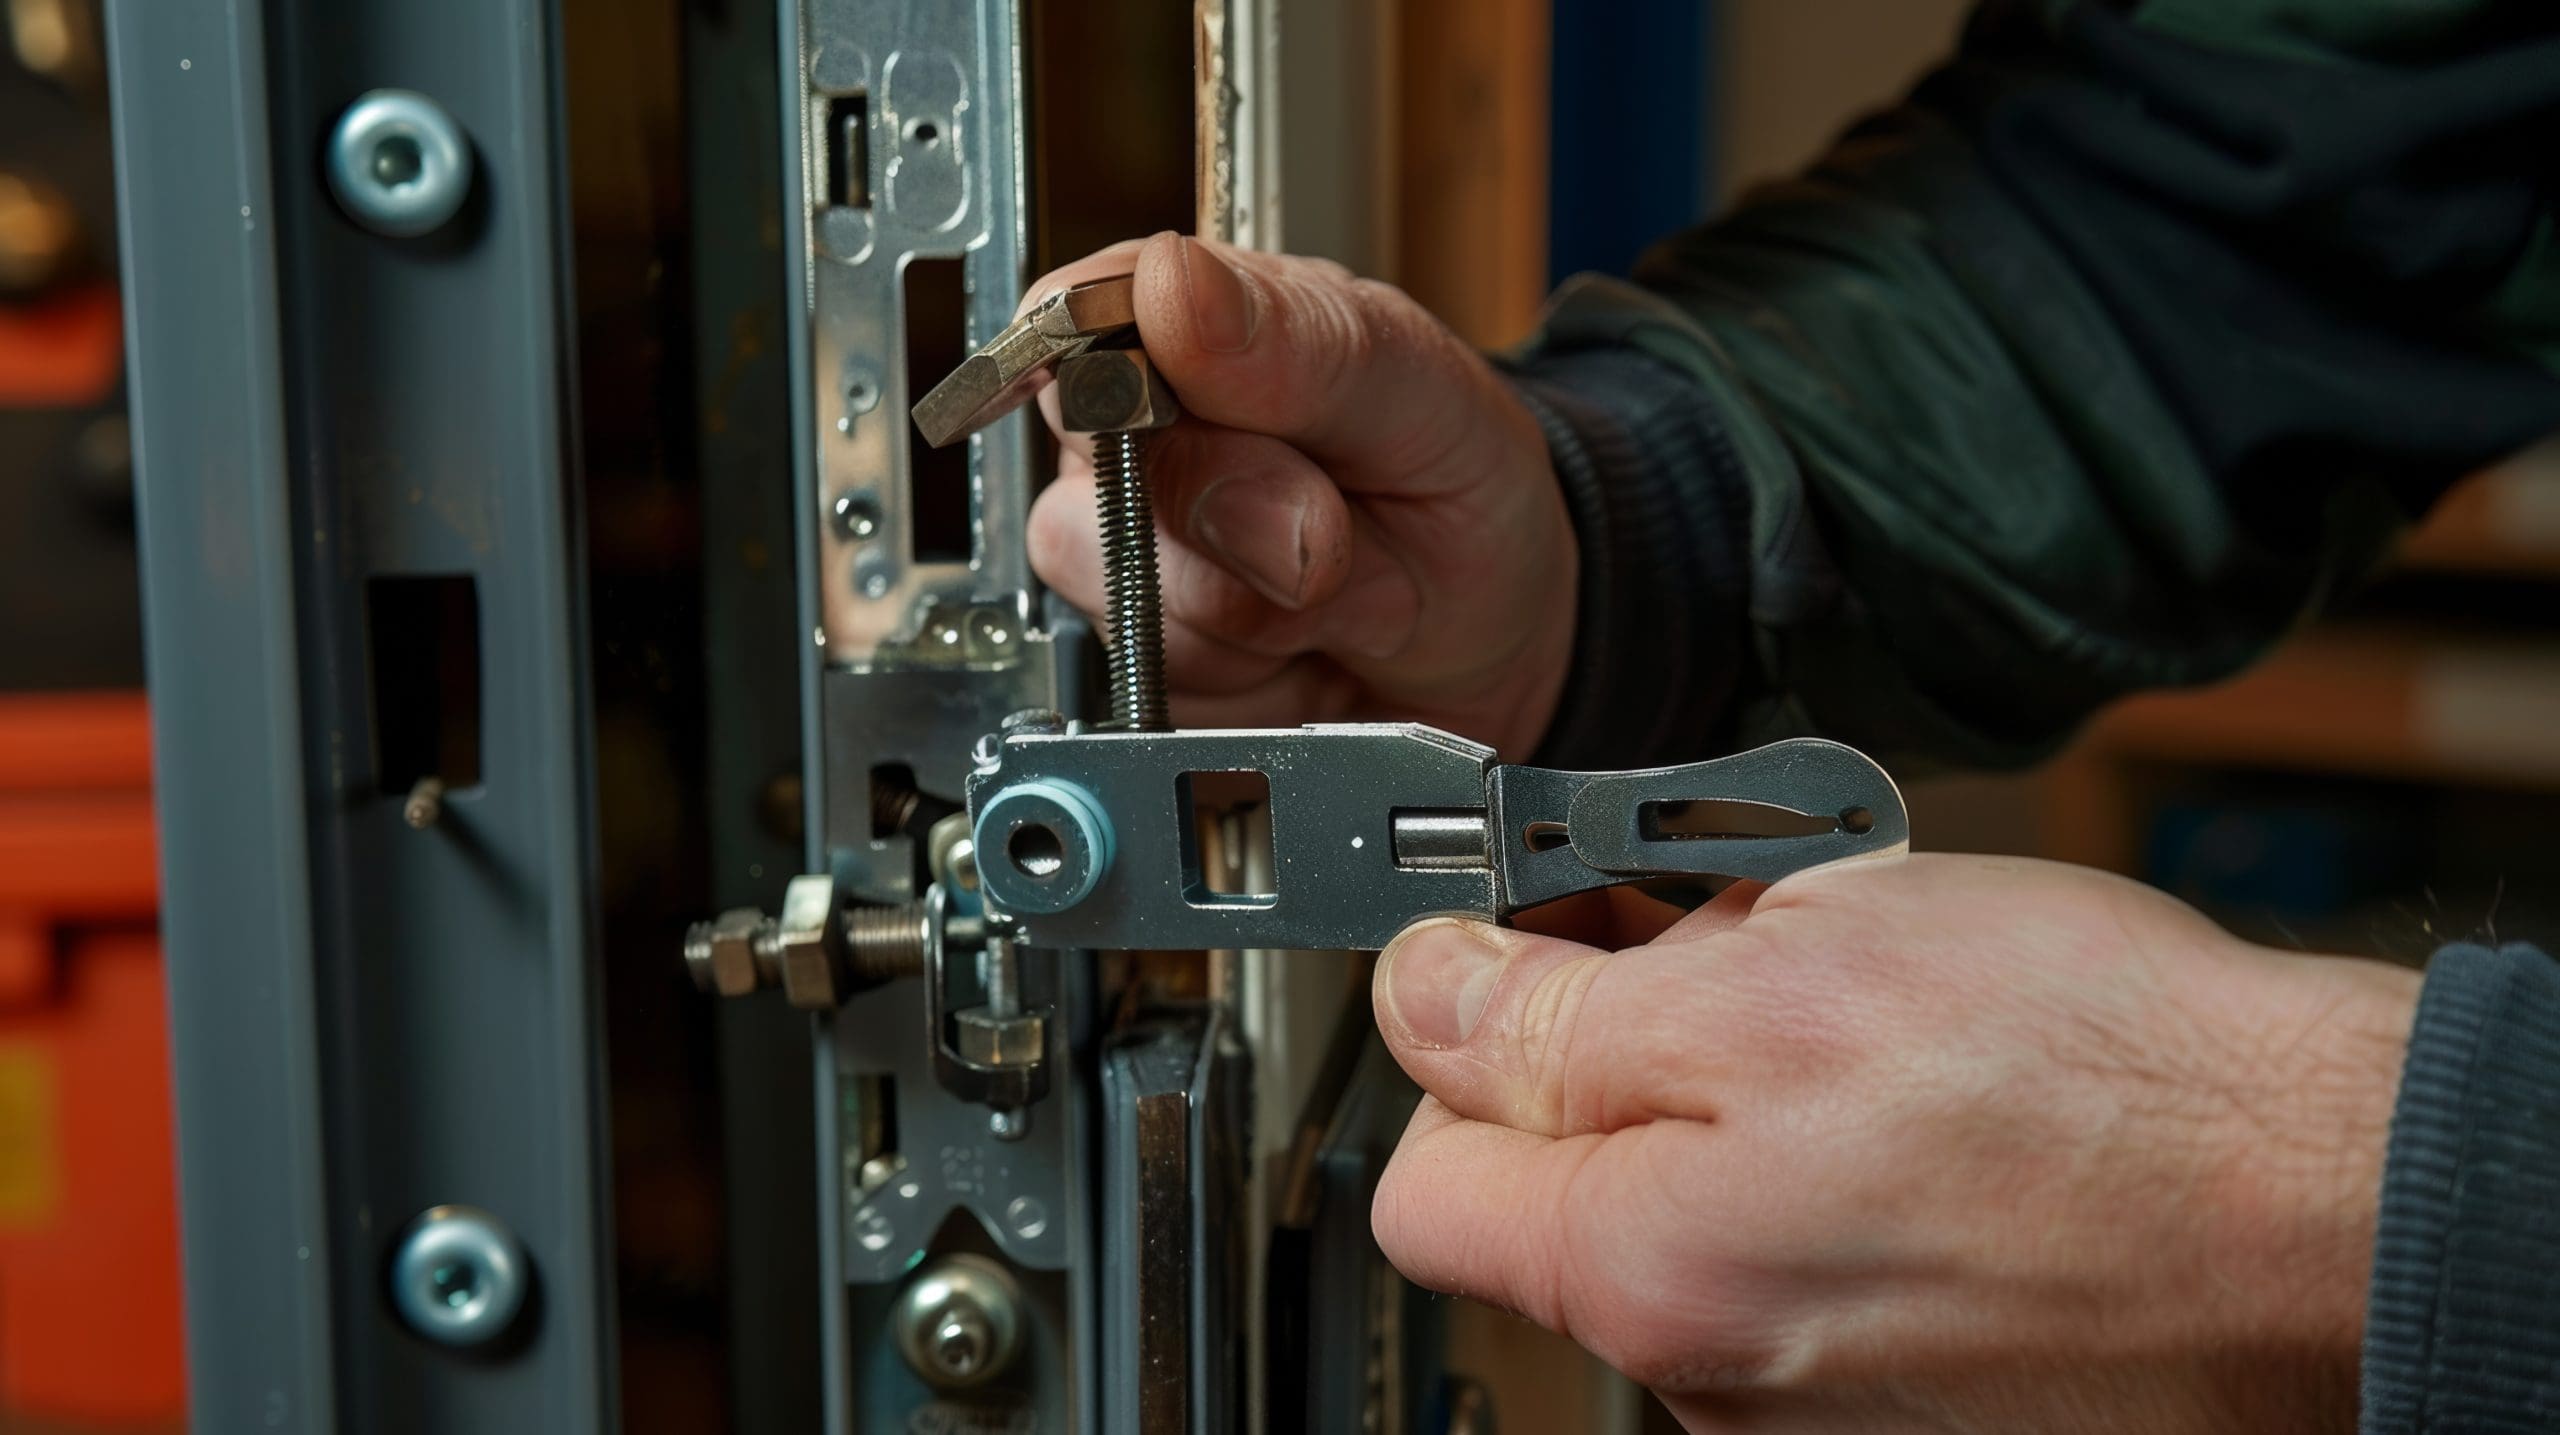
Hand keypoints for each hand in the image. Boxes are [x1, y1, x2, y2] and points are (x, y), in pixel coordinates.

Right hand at [1022, 234, 1574, 759]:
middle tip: (1338, 519)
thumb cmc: (1456, 488)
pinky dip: (1265, 677)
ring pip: (1139, 595)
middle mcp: (1128, 446)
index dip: (1118, 377)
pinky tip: (1310, 645)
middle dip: (1247, 511)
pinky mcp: (1146, 674)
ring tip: (1344, 580)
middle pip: (1100, 478)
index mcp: (1179, 332)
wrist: (1505, 645)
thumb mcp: (1421, 392)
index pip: (1068, 324)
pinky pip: (1170, 685)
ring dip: (1272, 607)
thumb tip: (1167, 283)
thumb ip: (1296, 341)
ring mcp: (1128, 566)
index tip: (1192, 409)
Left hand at [1368, 854, 2420, 1432]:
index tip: (1517, 961)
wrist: (2338, 1201)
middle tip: (1741, 951)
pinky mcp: (1914, 1403)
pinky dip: (1834, 1178)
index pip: (1425, 1185)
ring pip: (1697, 1217)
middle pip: (1569, 1195)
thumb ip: (1561, 1014)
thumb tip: (1427, 996)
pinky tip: (1932, 1115)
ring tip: (1877, 1034)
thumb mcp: (1791, 976)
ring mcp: (1821, 1410)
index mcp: (1651, 1273)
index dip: (1458, 1043)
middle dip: (1627, 1055)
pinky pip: (1810, 1265)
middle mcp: (1717, 1383)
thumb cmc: (2110, 1089)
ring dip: (1743, 1108)